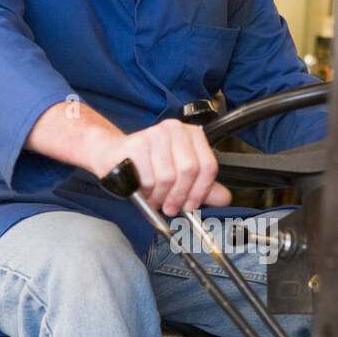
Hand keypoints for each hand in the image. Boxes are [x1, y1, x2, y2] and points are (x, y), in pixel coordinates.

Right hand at [86, 118, 231, 215]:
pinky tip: (141, 189)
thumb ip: (203, 186)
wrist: (112, 155)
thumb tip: (225, 198)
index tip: (191, 205)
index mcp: (191, 134)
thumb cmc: (147, 166)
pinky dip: (145, 191)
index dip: (201, 191)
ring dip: (159, 195)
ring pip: (167, 177)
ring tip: (153, 196)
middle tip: (171, 207)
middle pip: (189, 171)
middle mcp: (175, 129)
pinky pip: (148, 178)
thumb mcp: (179, 176)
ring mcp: (155, 135)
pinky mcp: (136, 144)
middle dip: (180, 196)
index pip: (208, 166)